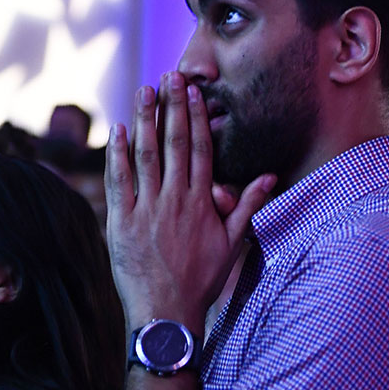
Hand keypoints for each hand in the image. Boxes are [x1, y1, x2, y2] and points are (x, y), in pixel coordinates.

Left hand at [105, 72, 274, 332]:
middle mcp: (176, 200)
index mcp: (202, 202)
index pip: (201, 149)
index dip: (197, 117)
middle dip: (173, 106)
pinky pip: (120, 182)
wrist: (167, 313)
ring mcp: (148, 210)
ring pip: (147, 155)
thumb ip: (247, 206)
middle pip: (176, 143)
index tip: (194, 91)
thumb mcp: (232, 243)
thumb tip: (270, 177)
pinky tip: (118, 130)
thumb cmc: (200, 281)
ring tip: (144, 90)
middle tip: (171, 75)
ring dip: (145, 120)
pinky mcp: (123, 223)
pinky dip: (118, 155)